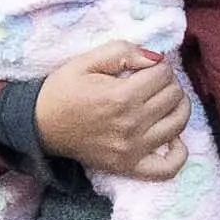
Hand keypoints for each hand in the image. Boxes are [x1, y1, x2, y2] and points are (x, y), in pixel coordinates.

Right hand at [32, 43, 194, 186]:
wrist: (40, 126)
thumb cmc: (62, 90)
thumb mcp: (86, 61)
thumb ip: (122, 52)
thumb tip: (156, 58)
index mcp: (120, 96)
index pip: (164, 74)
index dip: (159, 65)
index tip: (145, 68)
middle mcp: (131, 124)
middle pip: (174, 96)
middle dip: (168, 83)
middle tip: (151, 82)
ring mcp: (132, 149)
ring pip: (179, 124)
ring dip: (178, 108)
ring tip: (163, 102)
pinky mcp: (129, 166)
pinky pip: (168, 167)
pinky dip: (179, 153)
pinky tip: (172, 137)